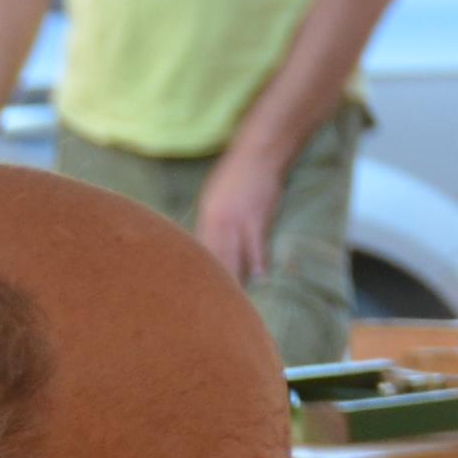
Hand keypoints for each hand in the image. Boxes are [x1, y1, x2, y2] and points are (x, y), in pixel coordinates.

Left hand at [194, 143, 289, 284]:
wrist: (258, 156)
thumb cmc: (236, 176)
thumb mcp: (215, 198)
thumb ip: (211, 222)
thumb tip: (208, 245)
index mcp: (207, 216)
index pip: (200, 249)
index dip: (199, 270)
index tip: (198, 289)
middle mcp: (219, 221)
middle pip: (215, 257)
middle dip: (216, 280)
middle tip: (216, 301)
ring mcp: (238, 222)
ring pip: (234, 256)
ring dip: (236, 277)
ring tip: (237, 298)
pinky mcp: (258, 220)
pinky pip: (256, 248)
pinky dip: (257, 264)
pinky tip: (259, 279)